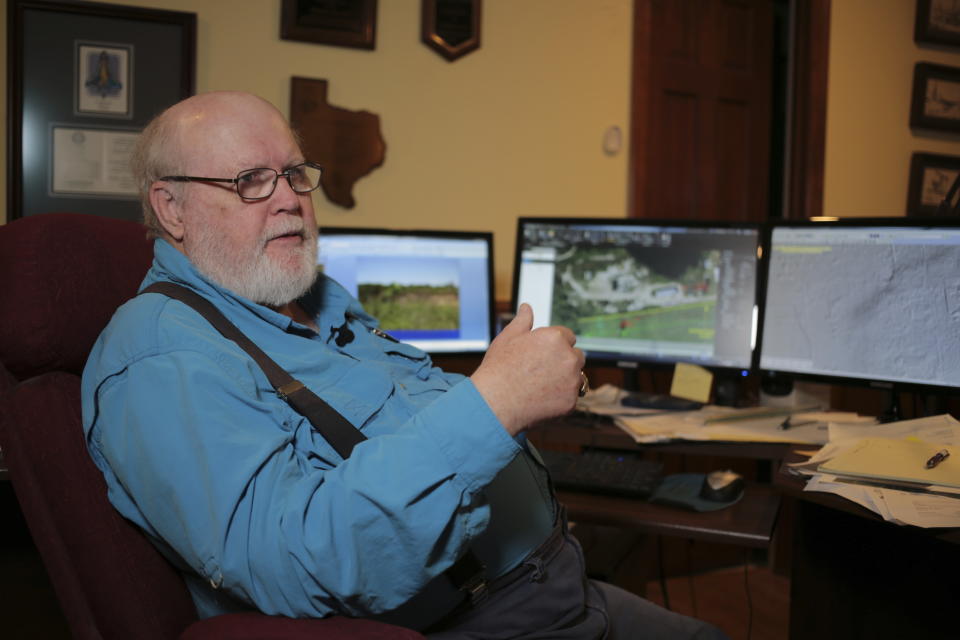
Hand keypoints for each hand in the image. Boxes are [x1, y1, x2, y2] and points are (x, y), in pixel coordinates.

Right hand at [471, 304, 584, 435]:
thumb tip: (527, 307)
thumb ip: (523, 321)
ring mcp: (572, 381)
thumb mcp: (508, 338)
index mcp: (556, 338)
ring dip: (565, 380)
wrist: (495, 402)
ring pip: (576, 378)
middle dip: (564, 361)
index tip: (541, 355)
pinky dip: (560, 398)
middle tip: (540, 371)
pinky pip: (570, 397)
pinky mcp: (571, 402)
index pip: (568, 337)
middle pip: (576, 356)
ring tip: (539, 386)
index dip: (554, 345)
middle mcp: (569, 357)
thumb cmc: (499, 368)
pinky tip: (541, 399)